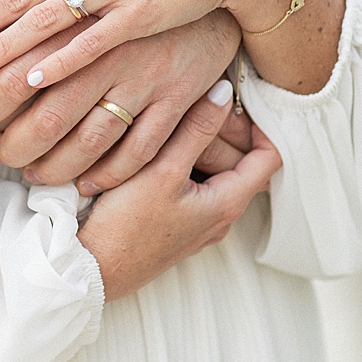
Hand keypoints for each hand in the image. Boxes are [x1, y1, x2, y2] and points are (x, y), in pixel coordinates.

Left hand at [0, 10, 242, 193]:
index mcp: (87, 12)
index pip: (17, 48)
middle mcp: (109, 48)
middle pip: (42, 104)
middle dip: (3, 129)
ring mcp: (144, 75)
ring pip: (87, 136)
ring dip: (50, 161)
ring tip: (23, 168)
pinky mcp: (176, 96)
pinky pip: (139, 147)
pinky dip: (109, 171)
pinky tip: (85, 181)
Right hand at [76, 88, 281, 300]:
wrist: (91, 270)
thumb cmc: (126, 225)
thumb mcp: (162, 169)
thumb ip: (195, 129)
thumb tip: (224, 91)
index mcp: (229, 202)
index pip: (270, 156)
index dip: (258, 124)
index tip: (234, 102)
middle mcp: (220, 216)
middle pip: (240, 163)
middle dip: (224, 131)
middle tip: (197, 105)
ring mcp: (197, 223)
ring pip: (213, 175)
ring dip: (199, 148)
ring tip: (169, 124)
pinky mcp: (174, 225)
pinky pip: (191, 187)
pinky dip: (181, 165)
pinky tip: (151, 154)